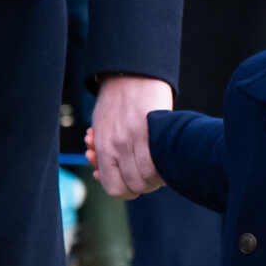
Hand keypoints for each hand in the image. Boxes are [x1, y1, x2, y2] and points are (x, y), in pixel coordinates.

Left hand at [89, 73, 170, 197]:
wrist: (130, 74)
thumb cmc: (115, 101)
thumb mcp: (101, 127)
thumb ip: (103, 151)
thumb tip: (100, 174)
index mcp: (103, 147)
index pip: (113, 188)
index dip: (125, 190)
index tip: (131, 182)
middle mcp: (117, 146)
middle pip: (134, 187)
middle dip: (143, 185)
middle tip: (147, 172)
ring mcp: (134, 139)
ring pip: (148, 178)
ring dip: (156, 178)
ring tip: (157, 165)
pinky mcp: (152, 130)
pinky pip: (159, 163)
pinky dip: (164, 167)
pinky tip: (165, 158)